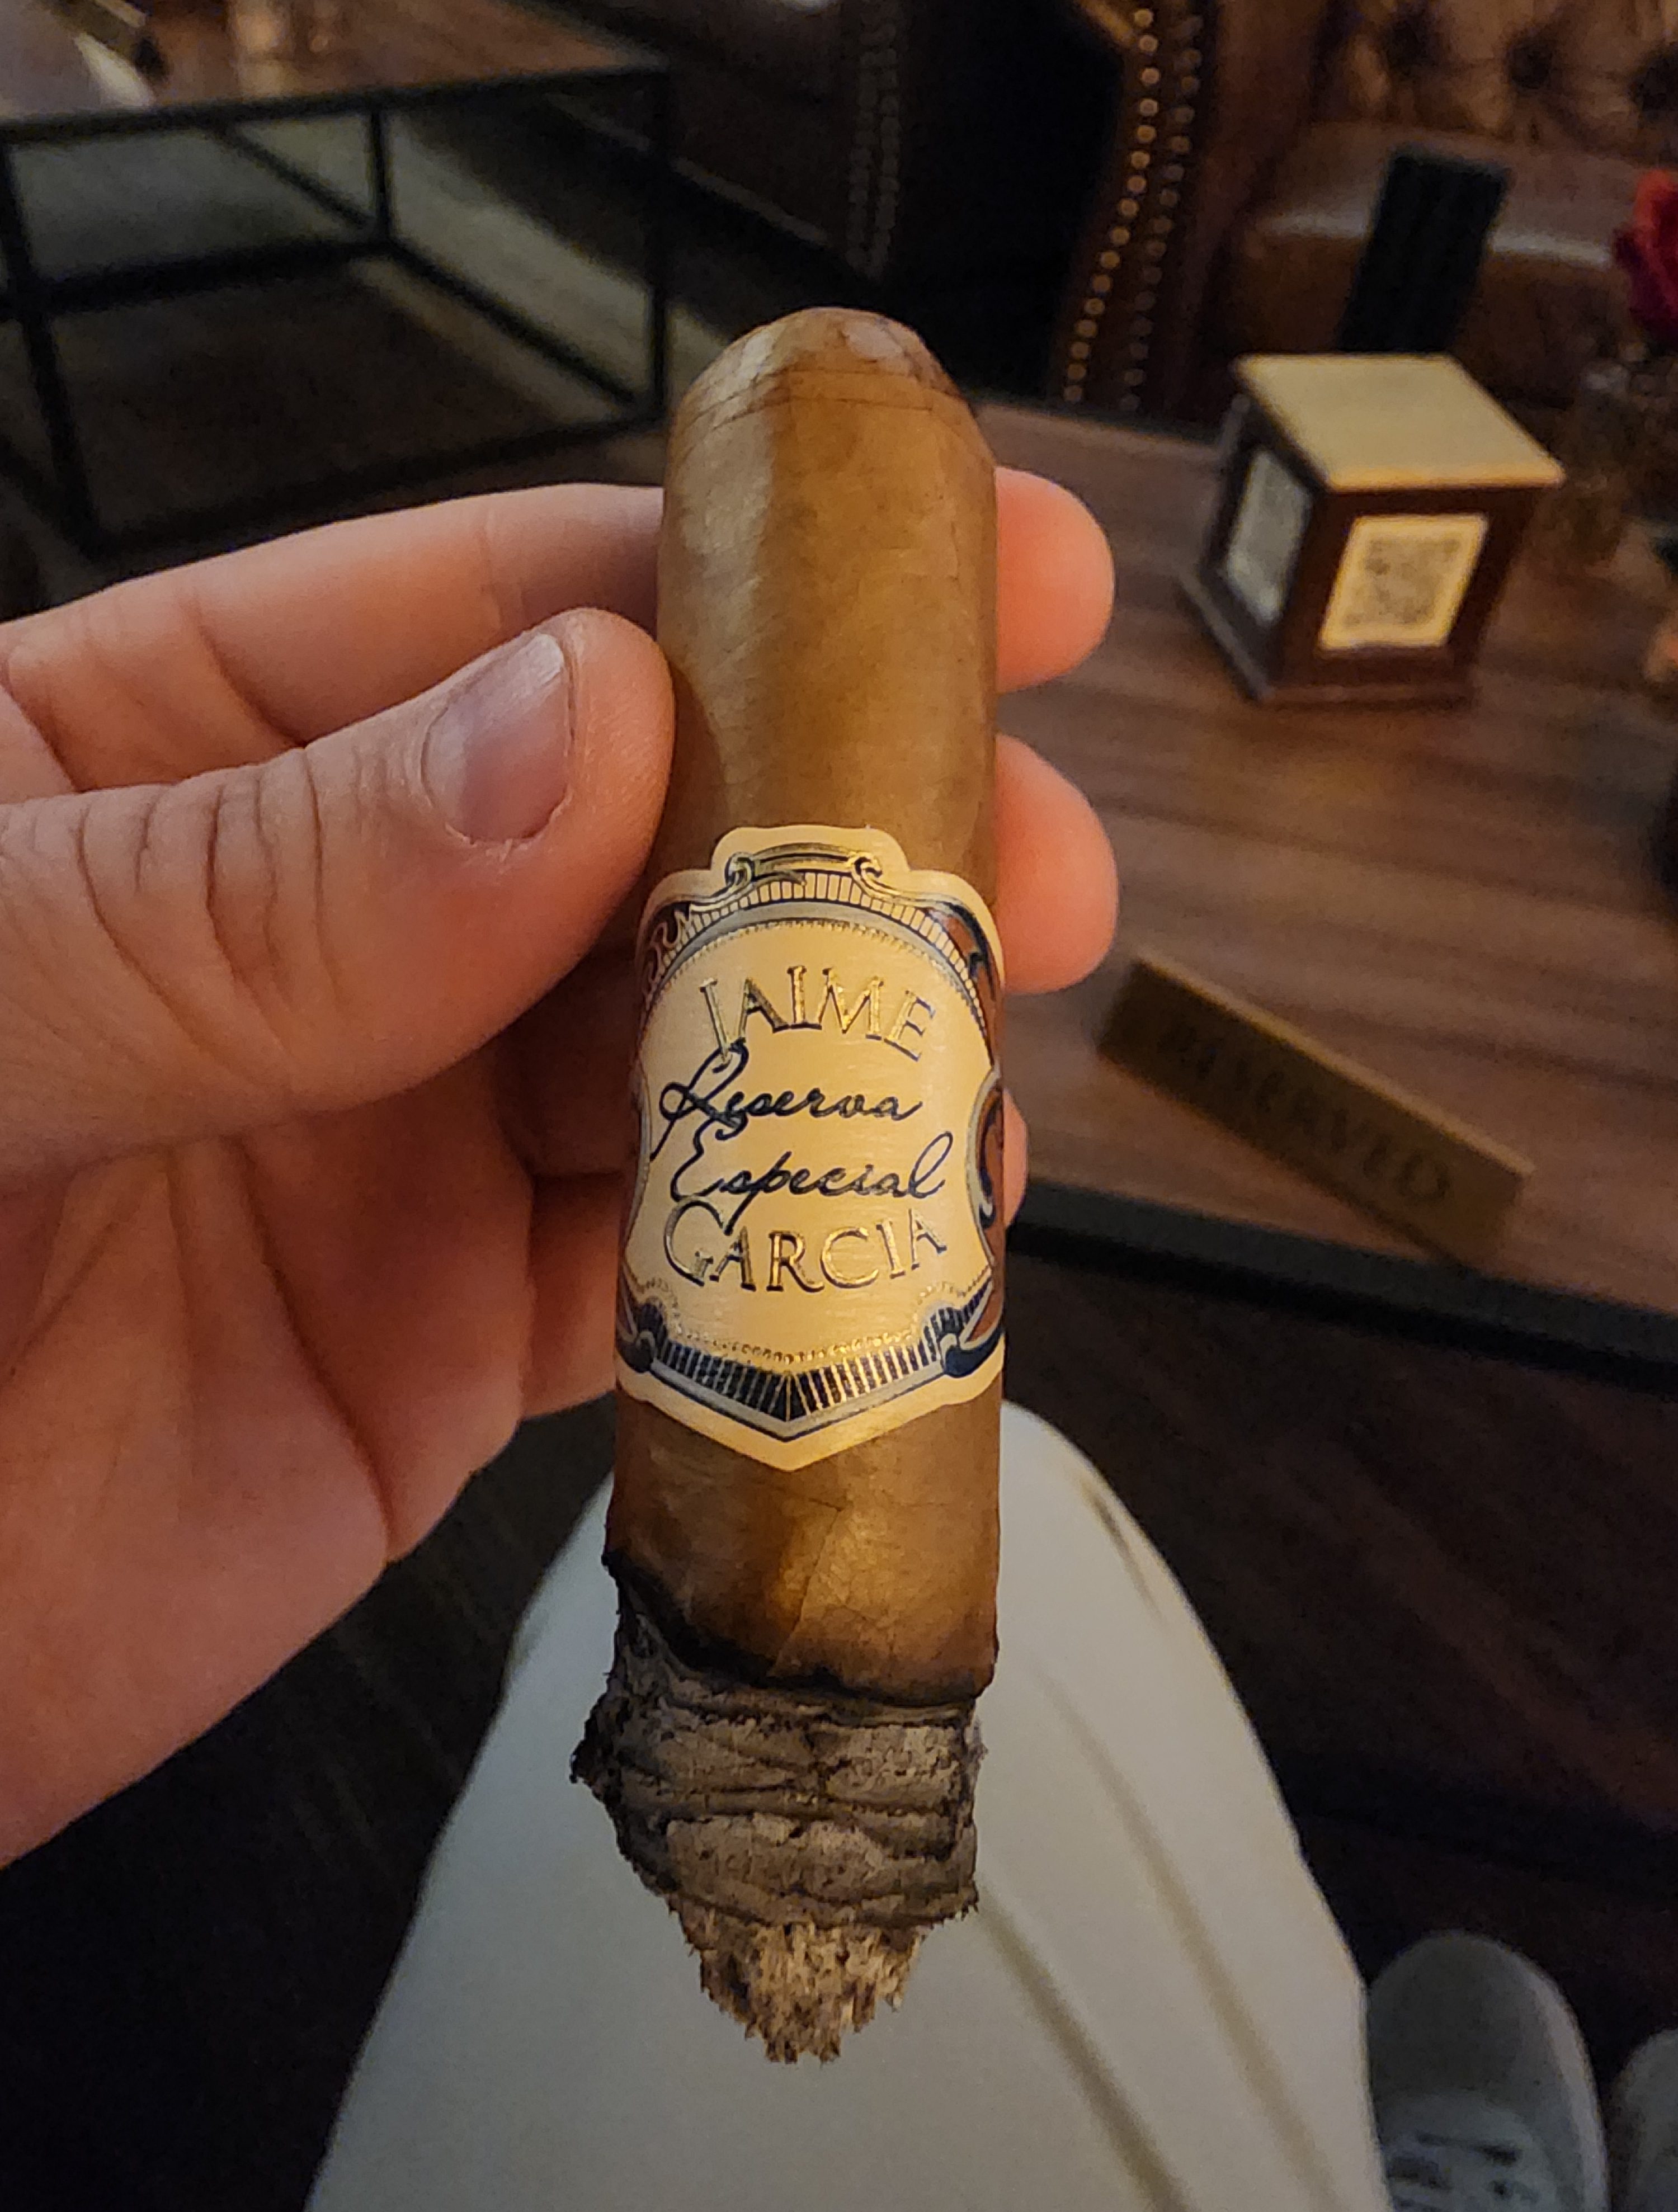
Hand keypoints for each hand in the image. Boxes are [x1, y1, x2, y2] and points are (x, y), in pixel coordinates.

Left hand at [0, 471, 1115, 1861]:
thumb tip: (586, 736)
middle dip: (851, 840)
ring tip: (972, 1079)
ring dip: (841, 1067)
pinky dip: (785, 1270)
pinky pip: (660, 1285)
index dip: (743, 582)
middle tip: (1024, 867)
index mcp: (176, 758)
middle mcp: (320, 931)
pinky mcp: (445, 1349)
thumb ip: (232, 891)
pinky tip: (896, 1246)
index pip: (496, 616)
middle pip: (643, 841)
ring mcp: (393, 1142)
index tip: (971, 567)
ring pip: (680, 1064)